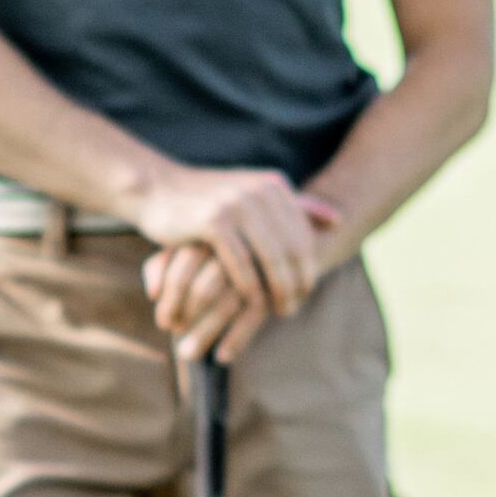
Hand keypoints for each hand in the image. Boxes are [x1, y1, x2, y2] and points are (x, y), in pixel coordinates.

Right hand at [127, 165, 324, 329]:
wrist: (158, 189)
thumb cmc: (208, 200)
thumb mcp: (254, 196)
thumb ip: (296, 208)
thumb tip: (338, 220)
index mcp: (274, 185)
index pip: (304, 235)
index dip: (309, 267)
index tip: (305, 293)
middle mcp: (260, 191)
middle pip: (293, 249)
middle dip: (297, 284)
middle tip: (293, 309)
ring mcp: (237, 204)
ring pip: (271, 259)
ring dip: (278, 290)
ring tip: (278, 311)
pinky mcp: (214, 221)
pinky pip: (241, 264)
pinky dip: (249, 288)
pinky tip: (250, 304)